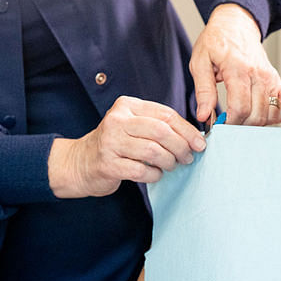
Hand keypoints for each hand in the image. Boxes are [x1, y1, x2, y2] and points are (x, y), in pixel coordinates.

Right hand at [47, 96, 205, 198]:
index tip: (200, 142)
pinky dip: (154, 174)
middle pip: (161, 132)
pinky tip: (155, 174)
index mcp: (127, 106)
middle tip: (188, 157)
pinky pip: (141, 170)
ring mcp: (110, 142)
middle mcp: (117, 120)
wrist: (80, 162)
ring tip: (172, 165)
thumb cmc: (116, 143)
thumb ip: (158, 125)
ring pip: (153, 151)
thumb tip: (193, 137)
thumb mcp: (133, 125)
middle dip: (181, 147)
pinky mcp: (108, 164)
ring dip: (169, 161)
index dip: (187, 130)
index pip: (166, 115)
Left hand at [188, 3, 280, 125]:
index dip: (229, 124)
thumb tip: (204, 115)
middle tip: (227, 122)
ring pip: (270, 114)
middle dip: (239, 126)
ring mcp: (271, 77)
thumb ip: (203, 90)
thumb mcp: (200, 62)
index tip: (219, 125)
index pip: (240, 108)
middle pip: (256, 115)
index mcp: (238, 69)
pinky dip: (276, 115)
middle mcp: (259, 74)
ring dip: (255, 123)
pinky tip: (260, 112)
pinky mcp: (277, 79)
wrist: (236, 24)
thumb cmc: (216, 41)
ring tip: (240, 116)